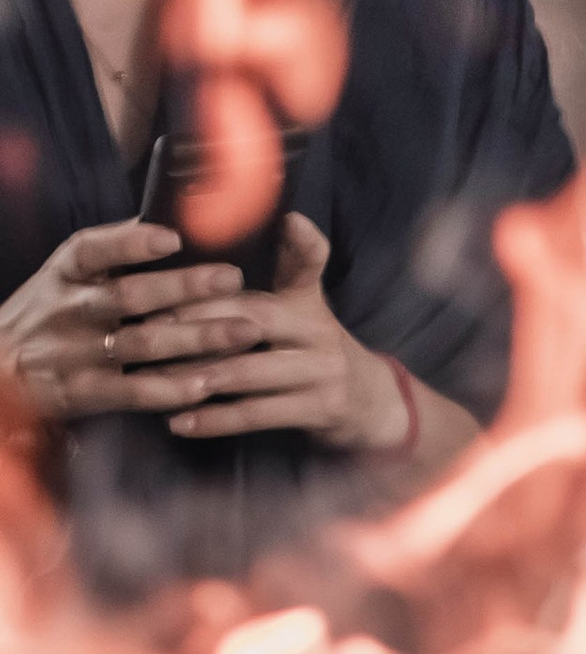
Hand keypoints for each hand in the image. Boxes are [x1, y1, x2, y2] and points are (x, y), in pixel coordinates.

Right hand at [0, 216, 245, 425]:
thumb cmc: (52, 311)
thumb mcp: (68, 274)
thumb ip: (113, 250)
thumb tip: (176, 214)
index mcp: (67, 271)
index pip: (95, 249)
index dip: (132, 243)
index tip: (174, 236)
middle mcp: (70, 308)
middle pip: (129, 295)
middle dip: (185, 286)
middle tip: (234, 278)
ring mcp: (75, 352)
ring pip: (141, 343)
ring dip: (196, 338)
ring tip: (244, 331)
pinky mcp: (83, 393)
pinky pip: (131, 392)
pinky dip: (169, 389)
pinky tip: (206, 385)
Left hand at [106, 216, 409, 452]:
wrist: (372, 404)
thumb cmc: (313, 350)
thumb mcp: (304, 306)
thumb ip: (276, 271)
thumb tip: (225, 241)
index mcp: (308, 299)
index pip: (303, 262)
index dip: (299, 242)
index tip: (264, 232)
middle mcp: (319, 330)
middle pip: (253, 318)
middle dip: (195, 321)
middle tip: (144, 325)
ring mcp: (323, 372)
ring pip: (249, 371)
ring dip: (194, 376)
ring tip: (149, 380)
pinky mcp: (322, 410)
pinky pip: (258, 415)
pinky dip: (214, 420)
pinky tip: (177, 421)